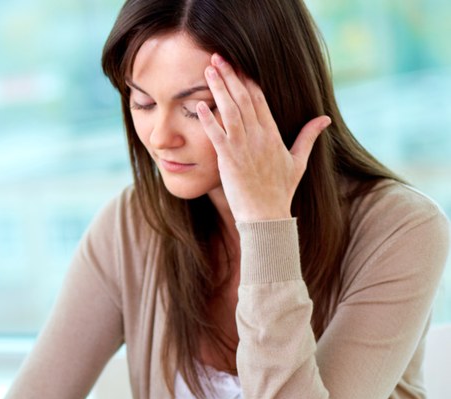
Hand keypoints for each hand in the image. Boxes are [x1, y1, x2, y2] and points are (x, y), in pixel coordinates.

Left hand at [197, 53, 330, 221]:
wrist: (266, 214)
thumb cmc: (280, 190)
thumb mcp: (298, 161)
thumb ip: (309, 137)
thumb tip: (325, 119)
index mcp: (273, 133)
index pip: (259, 99)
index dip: (247, 79)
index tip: (237, 65)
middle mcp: (259, 136)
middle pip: (243, 99)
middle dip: (230, 76)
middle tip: (217, 58)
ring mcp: (243, 147)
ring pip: (229, 111)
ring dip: (218, 89)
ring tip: (208, 70)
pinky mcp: (229, 160)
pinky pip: (217, 135)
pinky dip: (208, 120)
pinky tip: (199, 105)